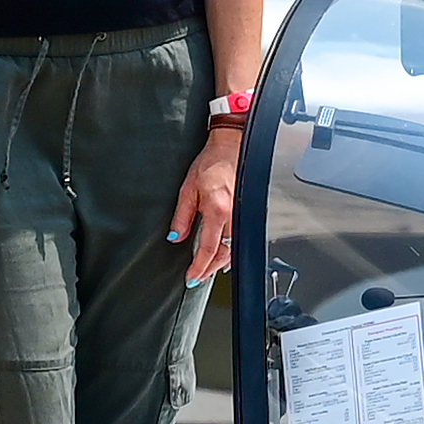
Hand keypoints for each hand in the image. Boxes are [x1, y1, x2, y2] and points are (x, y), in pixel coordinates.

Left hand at [165, 128, 237, 281]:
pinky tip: (222, 254)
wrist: (232, 146)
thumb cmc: (211, 162)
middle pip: (223, 253)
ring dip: (220, 262)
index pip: (207, 248)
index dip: (199, 266)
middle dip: (209, 269)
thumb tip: (176, 236)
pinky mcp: (247, 211)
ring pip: (234, 248)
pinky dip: (230, 250)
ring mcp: (243, 214)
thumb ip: (182, 215)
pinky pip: (240, 238)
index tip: (191, 277)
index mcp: (218, 210)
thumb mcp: (188, 188)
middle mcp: (234, 215)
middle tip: (197, 277)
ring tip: (207, 269)